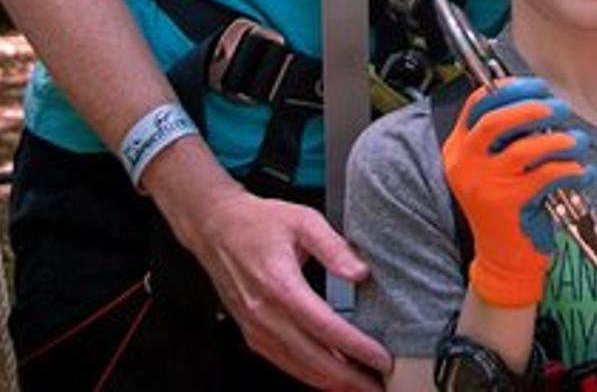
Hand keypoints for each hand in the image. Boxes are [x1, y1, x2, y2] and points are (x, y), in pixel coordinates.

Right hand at [174, 178, 390, 389]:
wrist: (215, 227)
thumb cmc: (258, 222)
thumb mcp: (304, 221)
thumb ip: (334, 247)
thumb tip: (360, 272)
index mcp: (280, 285)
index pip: (326, 328)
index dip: (357, 348)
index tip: (382, 359)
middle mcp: (264, 313)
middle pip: (313, 359)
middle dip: (349, 378)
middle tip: (379, 386)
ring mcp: (255, 328)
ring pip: (298, 368)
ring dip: (331, 382)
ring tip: (361, 386)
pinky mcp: (252, 333)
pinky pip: (284, 363)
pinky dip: (309, 375)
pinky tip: (330, 377)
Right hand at [440, 77, 586, 308]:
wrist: (502, 262)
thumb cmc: (506, 209)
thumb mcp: (495, 170)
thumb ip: (509, 137)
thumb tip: (542, 101)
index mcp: (459, 150)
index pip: (478, 104)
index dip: (511, 88)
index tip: (539, 87)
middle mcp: (465, 165)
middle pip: (497, 119)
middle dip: (534, 107)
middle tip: (560, 109)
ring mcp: (486, 184)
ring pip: (528, 147)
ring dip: (562, 139)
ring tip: (578, 142)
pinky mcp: (510, 204)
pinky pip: (549, 174)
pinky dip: (573, 168)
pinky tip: (584, 171)